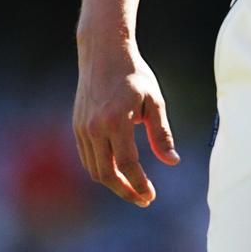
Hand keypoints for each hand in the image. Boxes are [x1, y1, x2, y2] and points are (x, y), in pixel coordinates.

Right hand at [73, 48, 179, 206]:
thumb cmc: (134, 75)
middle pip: (106, 174)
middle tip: (143, 199)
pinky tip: (117, 171)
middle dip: (125, 191)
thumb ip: (162, 133)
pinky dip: (101, 169)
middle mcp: (95, 127)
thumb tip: (173, 161)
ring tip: (133, 187)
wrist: (104, 53)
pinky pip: (87, 157)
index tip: (151, 196)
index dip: (139, 184)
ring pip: (94, 169)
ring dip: (113, 183)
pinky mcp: (77, 126)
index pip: (127, 164)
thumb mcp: (154, 101)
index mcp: (117, 120)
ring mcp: (82, 128)